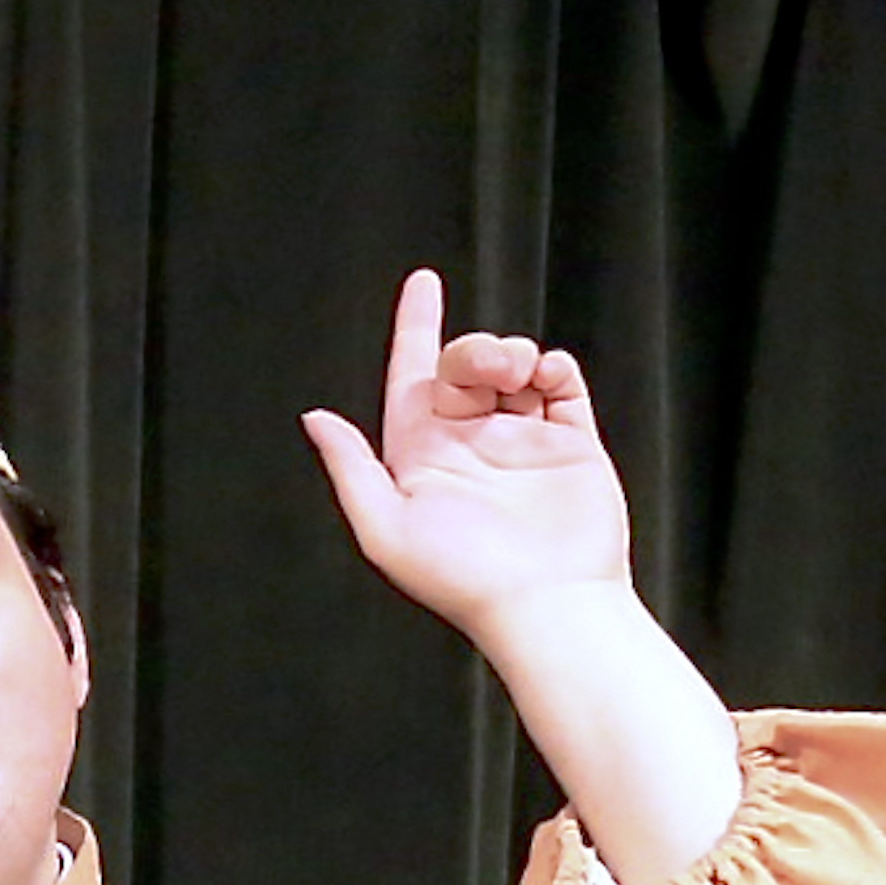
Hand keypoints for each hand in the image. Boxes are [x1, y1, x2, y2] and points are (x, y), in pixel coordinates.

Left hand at [300, 268, 635, 643]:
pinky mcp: (571, 444)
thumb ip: (350, 468)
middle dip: (473, 348)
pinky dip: (554, 366)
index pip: (413, 376)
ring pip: (514, 366)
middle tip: (491, 365)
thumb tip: (314, 416)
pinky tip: (545, 377)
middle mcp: (470, 444)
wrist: (545, 602)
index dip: (415, 328)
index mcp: (421, 456)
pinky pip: (562, 382)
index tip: (423, 282)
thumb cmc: (460, 577)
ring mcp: (522, 441)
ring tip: (516, 374)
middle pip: (463, 364)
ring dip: (511, 352)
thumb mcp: (384, 527)